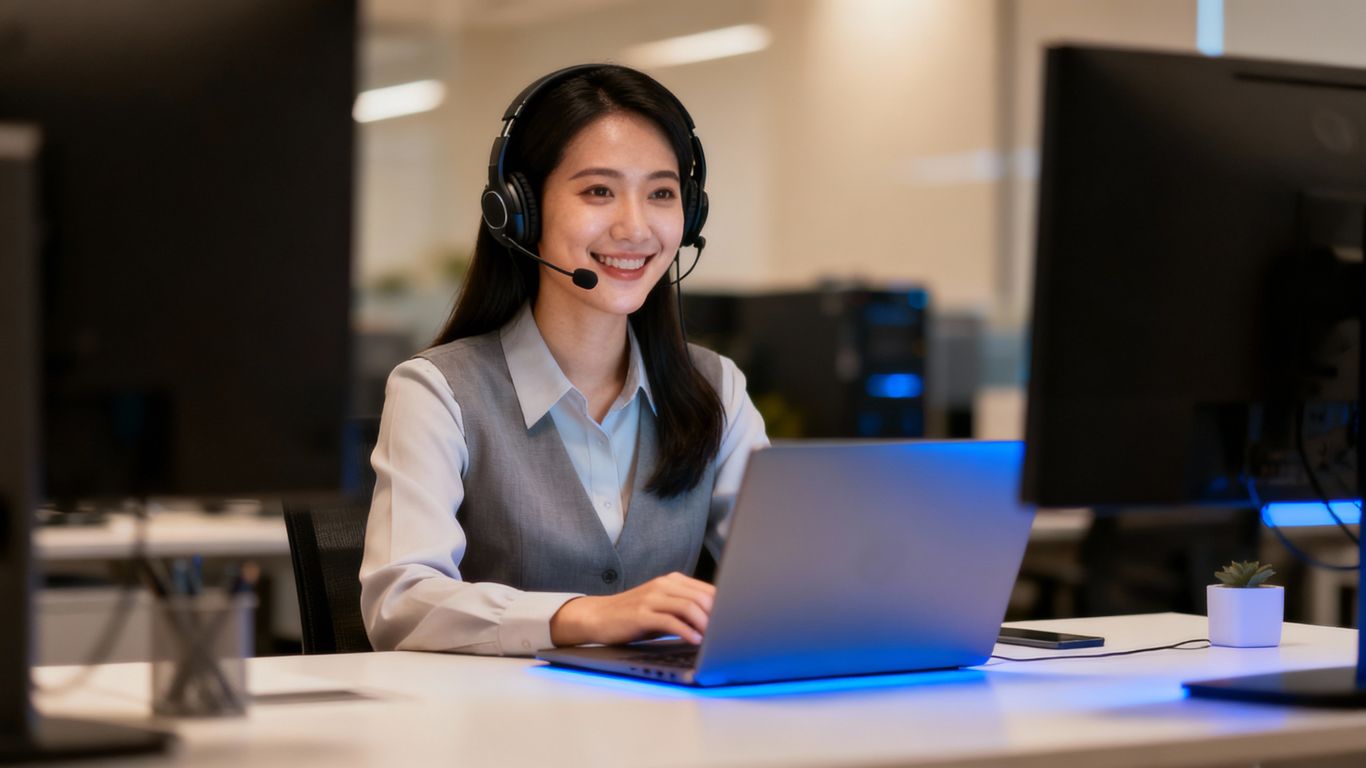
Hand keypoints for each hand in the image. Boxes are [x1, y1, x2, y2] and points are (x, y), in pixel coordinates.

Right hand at [550, 572, 714, 646]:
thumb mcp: (662, 606)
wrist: (598, 616)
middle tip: (727, 633)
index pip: (708, 590)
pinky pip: (671, 621)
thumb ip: (685, 608)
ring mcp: (652, 597)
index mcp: (672, 581)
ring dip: (706, 624)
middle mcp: (663, 585)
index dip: (724, 606)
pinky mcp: (642, 613)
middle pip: (702, 597)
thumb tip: (717, 621)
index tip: (734, 622)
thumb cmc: (634, 615)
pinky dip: (687, 632)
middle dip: (718, 616)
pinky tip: (695, 641)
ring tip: (714, 638)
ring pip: (689, 607)